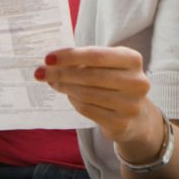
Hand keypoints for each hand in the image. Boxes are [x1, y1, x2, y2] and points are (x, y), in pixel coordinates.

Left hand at [36, 46, 159, 150]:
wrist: (138, 116)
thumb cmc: (116, 81)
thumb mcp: (110, 65)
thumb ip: (87, 60)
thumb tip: (53, 61)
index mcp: (133, 60)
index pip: (96, 55)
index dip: (70, 56)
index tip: (48, 58)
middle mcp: (136, 82)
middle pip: (89, 75)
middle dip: (61, 73)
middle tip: (41, 72)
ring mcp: (131, 105)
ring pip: (86, 93)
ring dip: (64, 87)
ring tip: (53, 82)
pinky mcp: (121, 123)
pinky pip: (88, 109)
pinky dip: (74, 101)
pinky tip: (69, 95)